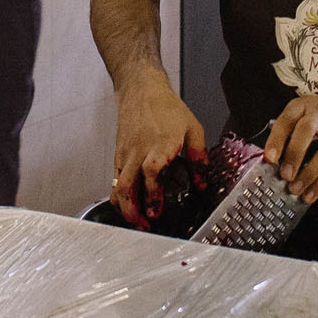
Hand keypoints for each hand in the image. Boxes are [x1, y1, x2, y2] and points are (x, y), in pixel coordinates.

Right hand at [110, 69, 203, 220]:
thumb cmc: (165, 108)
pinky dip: (119, 197)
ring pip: (117, 187)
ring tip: (136, 222)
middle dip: (133, 212)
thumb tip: (202, 183)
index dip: (152, 195)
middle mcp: (138, 153)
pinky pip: (114, 181)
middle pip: (126, 187)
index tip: (156, 212)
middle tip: (144, 227)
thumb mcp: (193, 129)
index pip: (151, 174)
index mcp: (159, 146)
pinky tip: (130, 205)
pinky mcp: (118, 156)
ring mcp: (125, 156)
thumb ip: (198, 158)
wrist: (141, 90)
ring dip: (124, 209)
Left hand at [267, 91, 317, 201]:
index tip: (270, 158)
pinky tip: (310, 194)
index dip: (277, 139)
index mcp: (303, 107)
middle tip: (285, 175)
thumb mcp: (304, 111)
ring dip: (308, 175)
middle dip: (295, 155)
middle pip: (306, 131)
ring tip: (295, 189)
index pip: (287, 120)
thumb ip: (288, 130)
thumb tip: (271, 159)